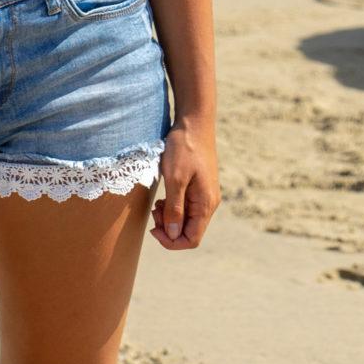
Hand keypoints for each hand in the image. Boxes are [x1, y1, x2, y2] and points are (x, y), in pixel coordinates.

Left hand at [150, 123, 218, 249]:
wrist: (194, 122)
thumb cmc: (184, 148)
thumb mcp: (175, 178)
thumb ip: (174, 209)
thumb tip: (174, 235)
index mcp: (206, 203)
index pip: (192, 239)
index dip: (171, 241)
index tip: (153, 228)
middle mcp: (209, 203)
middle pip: (189, 231)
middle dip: (169, 229)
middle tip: (154, 212)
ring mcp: (205, 195)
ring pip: (187, 220)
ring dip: (170, 219)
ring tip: (157, 205)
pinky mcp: (199, 187)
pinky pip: (186, 208)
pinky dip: (173, 208)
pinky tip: (163, 198)